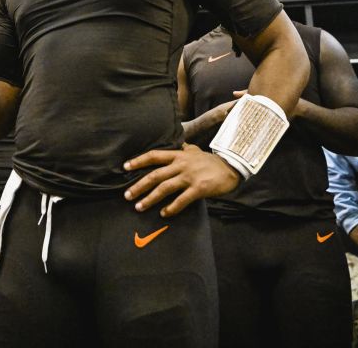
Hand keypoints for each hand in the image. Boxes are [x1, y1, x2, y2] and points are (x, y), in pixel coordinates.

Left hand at [123, 143, 240, 217]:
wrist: (232, 168)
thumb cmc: (212, 161)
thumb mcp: (195, 151)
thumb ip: (184, 149)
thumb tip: (177, 144)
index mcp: (179, 155)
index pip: (154, 156)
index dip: (138, 161)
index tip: (125, 167)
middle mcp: (182, 165)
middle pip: (155, 175)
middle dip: (139, 185)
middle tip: (127, 195)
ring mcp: (190, 177)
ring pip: (165, 188)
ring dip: (150, 198)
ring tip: (139, 207)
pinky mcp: (199, 188)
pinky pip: (182, 200)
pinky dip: (171, 208)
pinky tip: (164, 213)